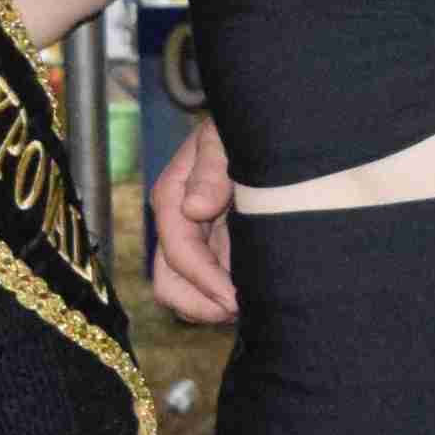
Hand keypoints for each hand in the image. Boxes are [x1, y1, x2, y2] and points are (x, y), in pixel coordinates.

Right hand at [144, 112, 237, 323]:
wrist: (265, 126)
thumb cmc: (244, 129)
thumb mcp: (225, 137)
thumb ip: (211, 170)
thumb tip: (194, 209)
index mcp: (174, 196)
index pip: (179, 253)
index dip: (205, 281)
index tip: (235, 298)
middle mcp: (179, 223)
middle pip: (170, 285)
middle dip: (202, 304)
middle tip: (242, 308)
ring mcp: (197, 239)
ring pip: (187, 294)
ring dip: (212, 306)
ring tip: (250, 304)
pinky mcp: (217, 250)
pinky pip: (210, 288)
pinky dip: (225, 298)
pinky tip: (254, 294)